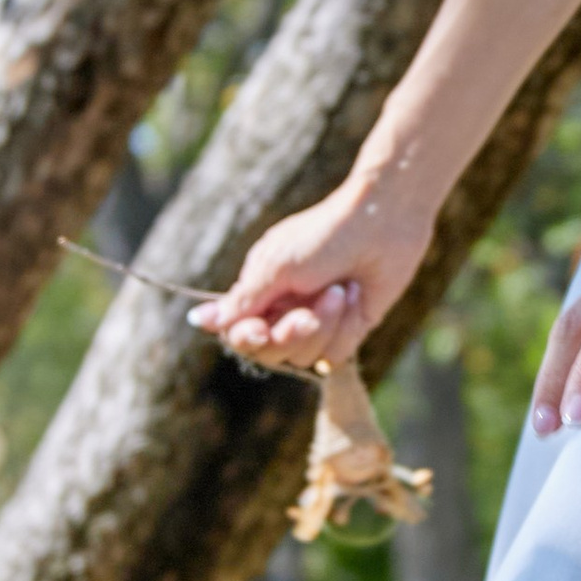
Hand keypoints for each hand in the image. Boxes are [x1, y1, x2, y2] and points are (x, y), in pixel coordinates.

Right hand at [192, 174, 434, 373]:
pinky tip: (356, 296)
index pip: (239, 333)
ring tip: (339, 290)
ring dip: (324, 324)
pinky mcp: (348, 330)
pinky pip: (334, 356)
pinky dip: (346, 326)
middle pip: (269, 353)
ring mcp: (318, 322)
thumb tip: (198, 321)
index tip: (258, 330)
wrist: (381, 224)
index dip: (247, 338)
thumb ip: (241, 301)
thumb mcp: (275, 266)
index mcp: (262, 291)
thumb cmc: (324, 237)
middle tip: (307, 314)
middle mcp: (286, 310)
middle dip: (289, 335)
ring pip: (303, 357)